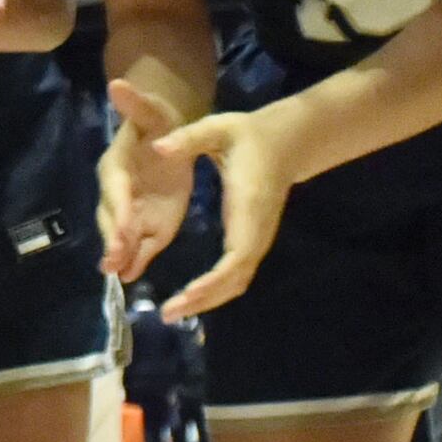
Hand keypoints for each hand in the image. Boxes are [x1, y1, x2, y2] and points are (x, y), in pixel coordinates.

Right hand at [97, 80, 196, 287]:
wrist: (169, 135)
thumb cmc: (158, 121)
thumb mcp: (151, 111)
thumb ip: (136, 104)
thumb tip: (117, 83)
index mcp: (117, 166)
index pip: (116, 191)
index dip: (120, 209)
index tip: (124, 228)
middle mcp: (119, 194)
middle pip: (112, 220)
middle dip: (114, 240)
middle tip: (115, 261)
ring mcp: (133, 212)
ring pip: (122, 237)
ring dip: (120, 255)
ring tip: (118, 273)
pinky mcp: (148, 224)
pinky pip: (140, 245)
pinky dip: (135, 260)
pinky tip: (132, 276)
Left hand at [129, 91, 305, 322]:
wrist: (284, 143)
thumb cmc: (248, 135)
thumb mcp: (218, 129)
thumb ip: (188, 138)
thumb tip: (157, 147)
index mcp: (247, 207)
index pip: (236, 255)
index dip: (214, 280)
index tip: (188, 294)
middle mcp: (256, 231)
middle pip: (235, 279)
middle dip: (204, 299)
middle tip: (167, 313)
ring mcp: (257, 238)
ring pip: (236, 282)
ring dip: (208, 300)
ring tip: (173, 312)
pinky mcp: (251, 240)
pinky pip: (235, 274)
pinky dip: (215, 290)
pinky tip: (191, 298)